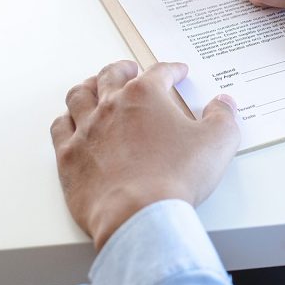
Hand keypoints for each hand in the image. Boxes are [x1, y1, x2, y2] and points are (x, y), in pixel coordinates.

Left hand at [50, 61, 239, 250]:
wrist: (138, 215)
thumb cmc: (177, 176)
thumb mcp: (218, 142)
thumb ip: (223, 116)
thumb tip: (224, 103)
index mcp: (145, 95)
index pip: (159, 71)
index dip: (172, 70)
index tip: (178, 72)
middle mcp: (111, 105)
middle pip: (112, 75)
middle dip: (124, 69)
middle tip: (131, 70)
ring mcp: (86, 130)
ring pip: (80, 96)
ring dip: (90, 86)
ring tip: (96, 85)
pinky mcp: (69, 157)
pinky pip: (61, 128)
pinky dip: (68, 119)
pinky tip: (73, 121)